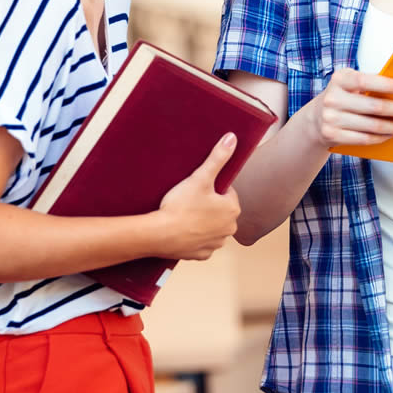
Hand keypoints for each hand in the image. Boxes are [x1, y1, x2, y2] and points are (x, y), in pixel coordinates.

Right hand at [155, 133, 241, 260]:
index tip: (196, 189)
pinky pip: (201, 242)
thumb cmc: (180, 205)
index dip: (210, 188)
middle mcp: (229, 229)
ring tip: (184, 215)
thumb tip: (232, 138)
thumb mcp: (200, 177)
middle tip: (188, 201)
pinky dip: (193, 237)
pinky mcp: (203, 255)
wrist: (160, 234)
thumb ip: (218, 157)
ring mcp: (216, 244)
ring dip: (202, 222)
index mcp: (232, 209)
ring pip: (211, 227)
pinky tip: (182, 229)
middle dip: (208, 205)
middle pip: (219, 210)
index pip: (226, 192)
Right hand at [302, 68, 392, 149]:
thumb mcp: (350, 85)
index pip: (367, 81)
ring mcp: (331, 118)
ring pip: (372, 125)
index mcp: (340, 79)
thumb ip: (370, 84)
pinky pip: (364, 138)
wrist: (315, 119)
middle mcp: (333, 98)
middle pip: (374, 106)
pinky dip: (382, 137)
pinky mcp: (332, 135)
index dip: (388, 85)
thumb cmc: (343, 98)